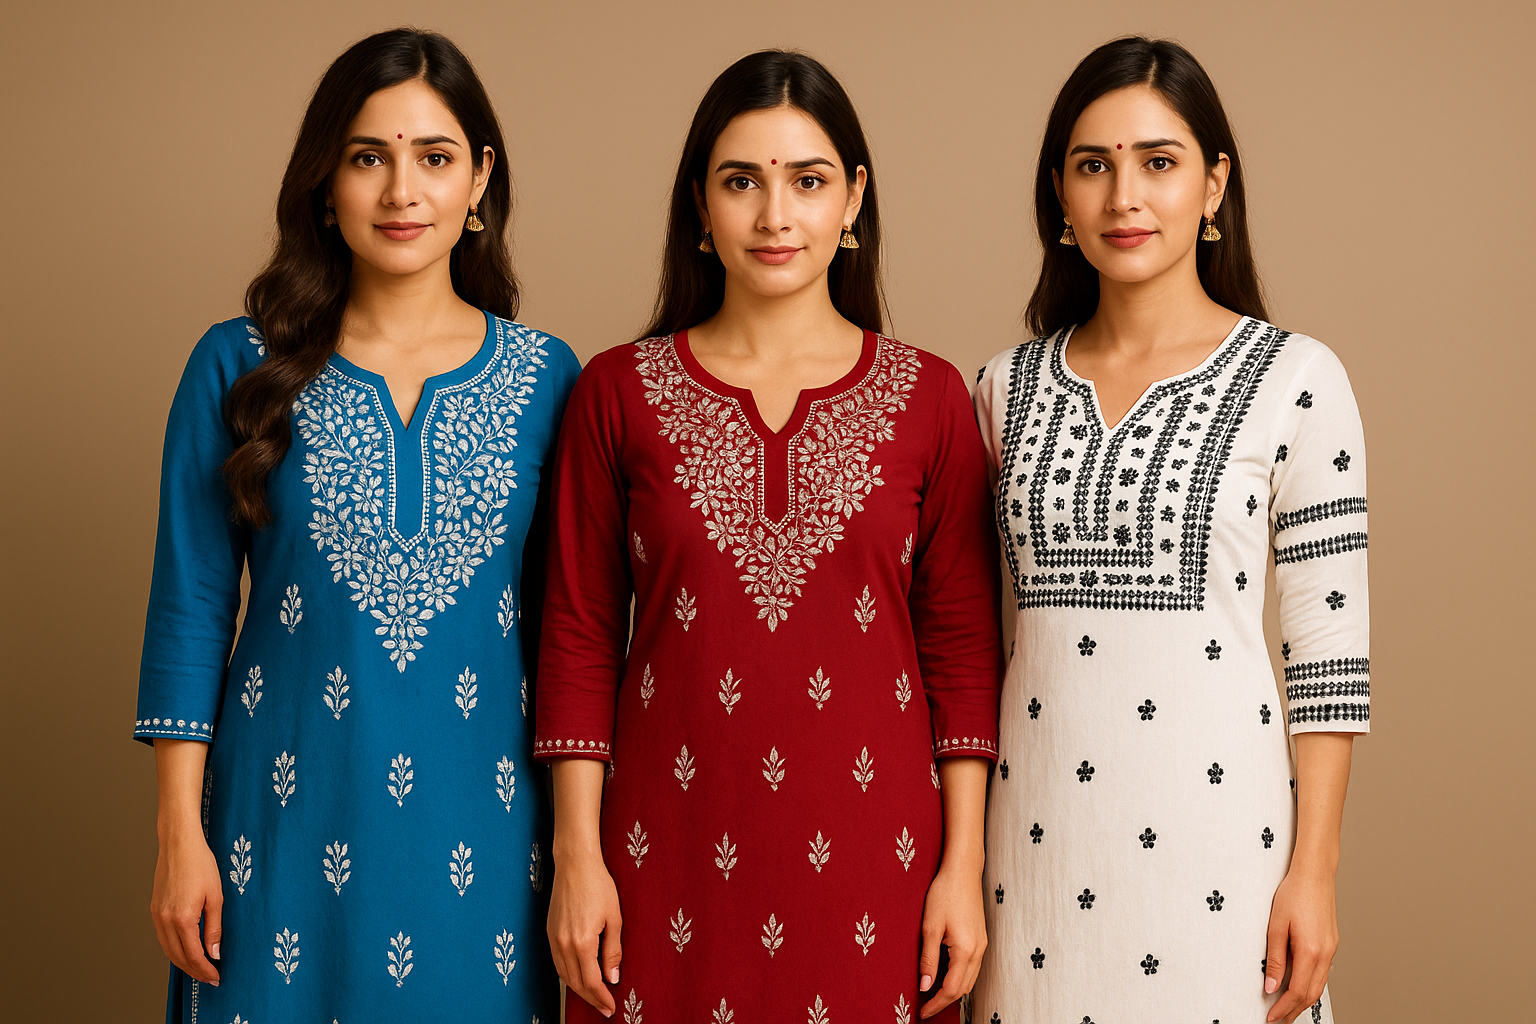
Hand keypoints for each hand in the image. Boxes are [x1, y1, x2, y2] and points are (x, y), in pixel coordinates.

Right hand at [150, 829, 222, 984]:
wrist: (178, 844)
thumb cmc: (200, 865)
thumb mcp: (216, 896)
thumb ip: (214, 927)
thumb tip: (215, 953)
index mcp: (182, 918)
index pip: (194, 955)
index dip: (206, 969)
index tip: (217, 977)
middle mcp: (165, 920)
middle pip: (178, 957)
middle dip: (194, 971)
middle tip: (210, 978)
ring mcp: (157, 915)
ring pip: (167, 950)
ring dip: (183, 962)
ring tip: (199, 968)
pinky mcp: (154, 909)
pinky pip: (162, 938)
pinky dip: (174, 949)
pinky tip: (186, 950)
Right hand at [548, 850, 621, 1016]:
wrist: (575, 864)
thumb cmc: (598, 885)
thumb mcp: (614, 918)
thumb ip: (612, 951)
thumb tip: (613, 978)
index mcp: (582, 942)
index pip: (592, 981)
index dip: (601, 998)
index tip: (611, 1007)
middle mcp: (564, 944)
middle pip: (576, 983)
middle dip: (591, 998)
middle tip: (604, 1007)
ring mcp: (553, 938)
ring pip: (564, 975)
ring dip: (578, 989)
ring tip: (594, 996)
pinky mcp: (549, 931)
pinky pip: (557, 962)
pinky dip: (568, 975)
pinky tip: (579, 976)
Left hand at [918, 861, 987, 1018]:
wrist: (963, 871)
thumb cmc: (945, 893)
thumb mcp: (930, 927)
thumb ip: (928, 959)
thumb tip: (925, 986)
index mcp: (966, 950)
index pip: (952, 989)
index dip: (936, 1003)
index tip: (923, 1011)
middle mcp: (978, 951)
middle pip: (964, 988)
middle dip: (945, 1001)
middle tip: (926, 1006)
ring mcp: (982, 945)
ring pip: (970, 979)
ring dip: (953, 990)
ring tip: (932, 994)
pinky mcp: (980, 938)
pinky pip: (972, 967)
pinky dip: (959, 977)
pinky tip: (945, 975)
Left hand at [1264, 864, 1337, 1022]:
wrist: (1315, 874)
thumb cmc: (1294, 894)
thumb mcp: (1276, 926)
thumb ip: (1275, 959)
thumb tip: (1271, 987)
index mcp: (1311, 951)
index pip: (1297, 992)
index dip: (1283, 1009)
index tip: (1270, 1018)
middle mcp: (1326, 954)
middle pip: (1311, 994)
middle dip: (1294, 1011)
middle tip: (1278, 1021)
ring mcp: (1332, 950)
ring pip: (1319, 986)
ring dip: (1303, 1001)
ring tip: (1287, 1010)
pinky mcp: (1332, 944)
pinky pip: (1323, 973)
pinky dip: (1310, 986)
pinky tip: (1300, 987)